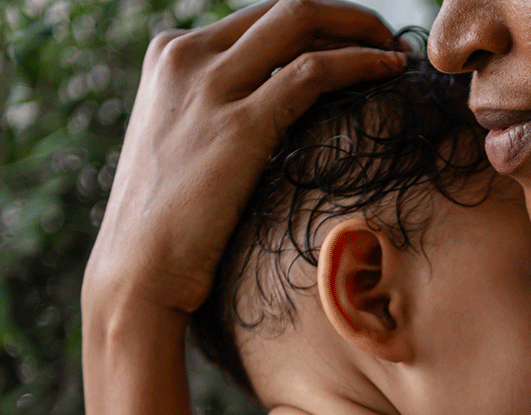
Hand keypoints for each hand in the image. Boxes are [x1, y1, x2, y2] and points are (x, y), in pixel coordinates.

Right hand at [83, 0, 406, 315]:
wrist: (137, 271)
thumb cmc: (167, 226)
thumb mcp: (184, 146)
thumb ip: (216, 114)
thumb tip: (273, 114)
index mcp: (169, 55)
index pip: (258, 17)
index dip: (314, 22)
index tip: (351, 39)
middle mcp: (185, 56)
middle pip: (282, 8)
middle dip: (342, 16)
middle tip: (382, 37)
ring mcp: (210, 86)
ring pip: (300, 21)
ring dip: (359, 29)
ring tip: (393, 50)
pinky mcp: (240, 124)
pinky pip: (314, 71)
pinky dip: (361, 62)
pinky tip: (391, 70)